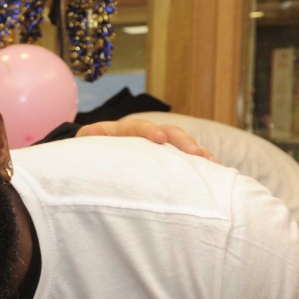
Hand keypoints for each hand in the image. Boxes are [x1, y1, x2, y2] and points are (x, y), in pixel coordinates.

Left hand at [75, 120, 215, 161]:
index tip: (160, 139)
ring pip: (181, 144)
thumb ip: (89, 137)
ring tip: (211, 163)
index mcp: (124, 130)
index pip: (139, 126)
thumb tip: (90, 131)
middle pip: (169, 132)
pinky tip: (214, 172)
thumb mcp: (84, 143)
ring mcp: (159, 145)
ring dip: (197, 152)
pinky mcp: (166, 157)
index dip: (150, 131)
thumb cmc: (88, 150)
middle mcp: (146, 134)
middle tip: (196, 153)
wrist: (94, 151)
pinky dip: (199, 164)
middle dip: (183, 141)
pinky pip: (185, 159)